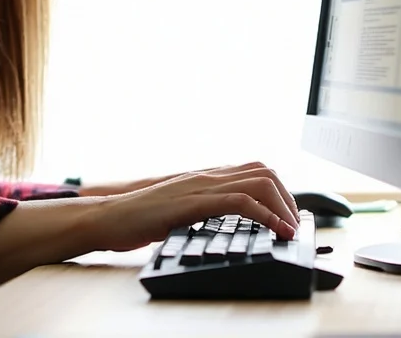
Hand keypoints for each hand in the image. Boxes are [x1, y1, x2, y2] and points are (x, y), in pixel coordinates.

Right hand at [80, 161, 300, 252]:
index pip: (254, 170)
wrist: (107, 218)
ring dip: (282, 206)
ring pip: (258, 182)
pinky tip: (273, 229)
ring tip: (289, 229)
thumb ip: (200, 209)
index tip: (288, 215)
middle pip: (264, 171)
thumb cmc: (137, 218)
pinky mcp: (192, 202)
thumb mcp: (179, 211)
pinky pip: (238, 201)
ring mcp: (200, 186)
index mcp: (205, 177)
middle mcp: (206, 176)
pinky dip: (264, 214)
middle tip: (293, 224)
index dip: (279, 191)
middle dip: (288, 197)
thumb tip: (225, 221)